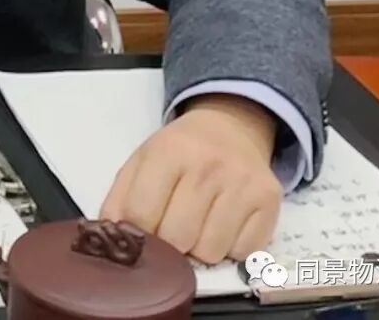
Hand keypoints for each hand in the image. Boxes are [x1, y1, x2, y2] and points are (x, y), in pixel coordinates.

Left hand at [100, 94, 281, 264]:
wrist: (231, 126)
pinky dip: (231, 248)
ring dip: (200, 249)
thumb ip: (121, 197)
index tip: (143, 233)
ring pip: (210, 252)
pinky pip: (243, 252)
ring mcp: (242, 182)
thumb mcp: (143, 159)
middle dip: (170, 245)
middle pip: (177, 238)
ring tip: (199, 224)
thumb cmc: (181, 150)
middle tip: (172, 230)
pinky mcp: (269, 200)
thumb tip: (108, 236)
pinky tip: (225, 224)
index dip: (138, 234)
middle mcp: (208, 164)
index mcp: (168, 150)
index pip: (141, 214)